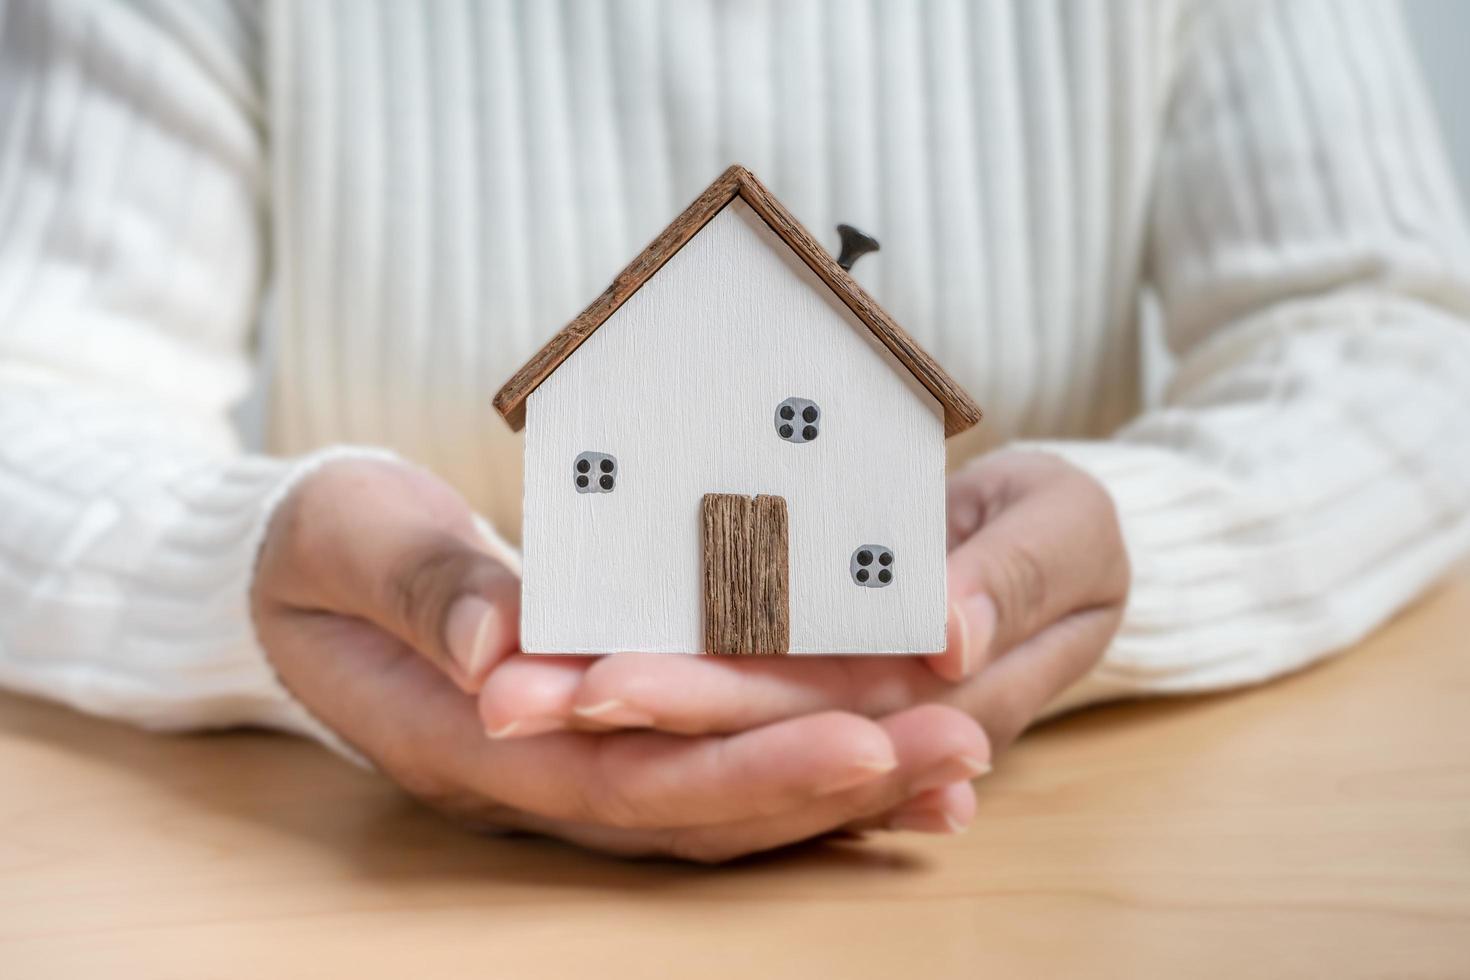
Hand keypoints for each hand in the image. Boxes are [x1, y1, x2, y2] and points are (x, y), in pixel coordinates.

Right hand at [250, 459, 990, 860]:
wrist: (303, 567)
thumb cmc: (317, 544)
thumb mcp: (344, 540)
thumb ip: (423, 589)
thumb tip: (506, 654)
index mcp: (462, 734)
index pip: (615, 775)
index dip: (739, 767)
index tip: (856, 737)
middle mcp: (529, 773)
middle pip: (694, 805)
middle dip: (828, 783)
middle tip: (955, 746)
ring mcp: (569, 760)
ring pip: (718, 799)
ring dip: (838, 785)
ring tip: (958, 751)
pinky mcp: (604, 731)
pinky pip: (712, 763)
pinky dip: (801, 767)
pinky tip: (895, 755)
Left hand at [483, 451, 1128, 754]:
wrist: (1051, 536)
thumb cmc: (1068, 525)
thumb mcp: (1073, 531)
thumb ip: (1018, 575)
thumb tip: (950, 635)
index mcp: (956, 698)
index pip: (823, 713)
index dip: (719, 704)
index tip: (614, 679)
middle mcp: (879, 720)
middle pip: (747, 728)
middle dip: (629, 715)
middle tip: (518, 693)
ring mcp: (837, 702)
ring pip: (723, 717)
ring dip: (620, 709)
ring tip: (515, 685)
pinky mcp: (806, 671)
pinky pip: (733, 680)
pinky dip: (657, 678)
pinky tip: (563, 668)